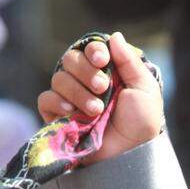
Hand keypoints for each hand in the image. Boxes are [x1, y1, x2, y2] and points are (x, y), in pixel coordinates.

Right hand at [36, 32, 163, 163]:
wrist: (131, 152)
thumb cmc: (141, 122)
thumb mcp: (144, 89)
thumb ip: (129, 62)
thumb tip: (114, 36)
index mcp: (107, 71)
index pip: (90, 48)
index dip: (93, 50)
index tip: (102, 60)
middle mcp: (86, 81)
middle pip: (70, 59)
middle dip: (86, 71)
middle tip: (103, 88)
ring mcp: (70, 98)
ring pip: (59, 78)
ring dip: (78, 91)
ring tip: (97, 109)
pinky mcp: (58, 116)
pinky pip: (46, 99)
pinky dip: (57, 101)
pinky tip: (73, 111)